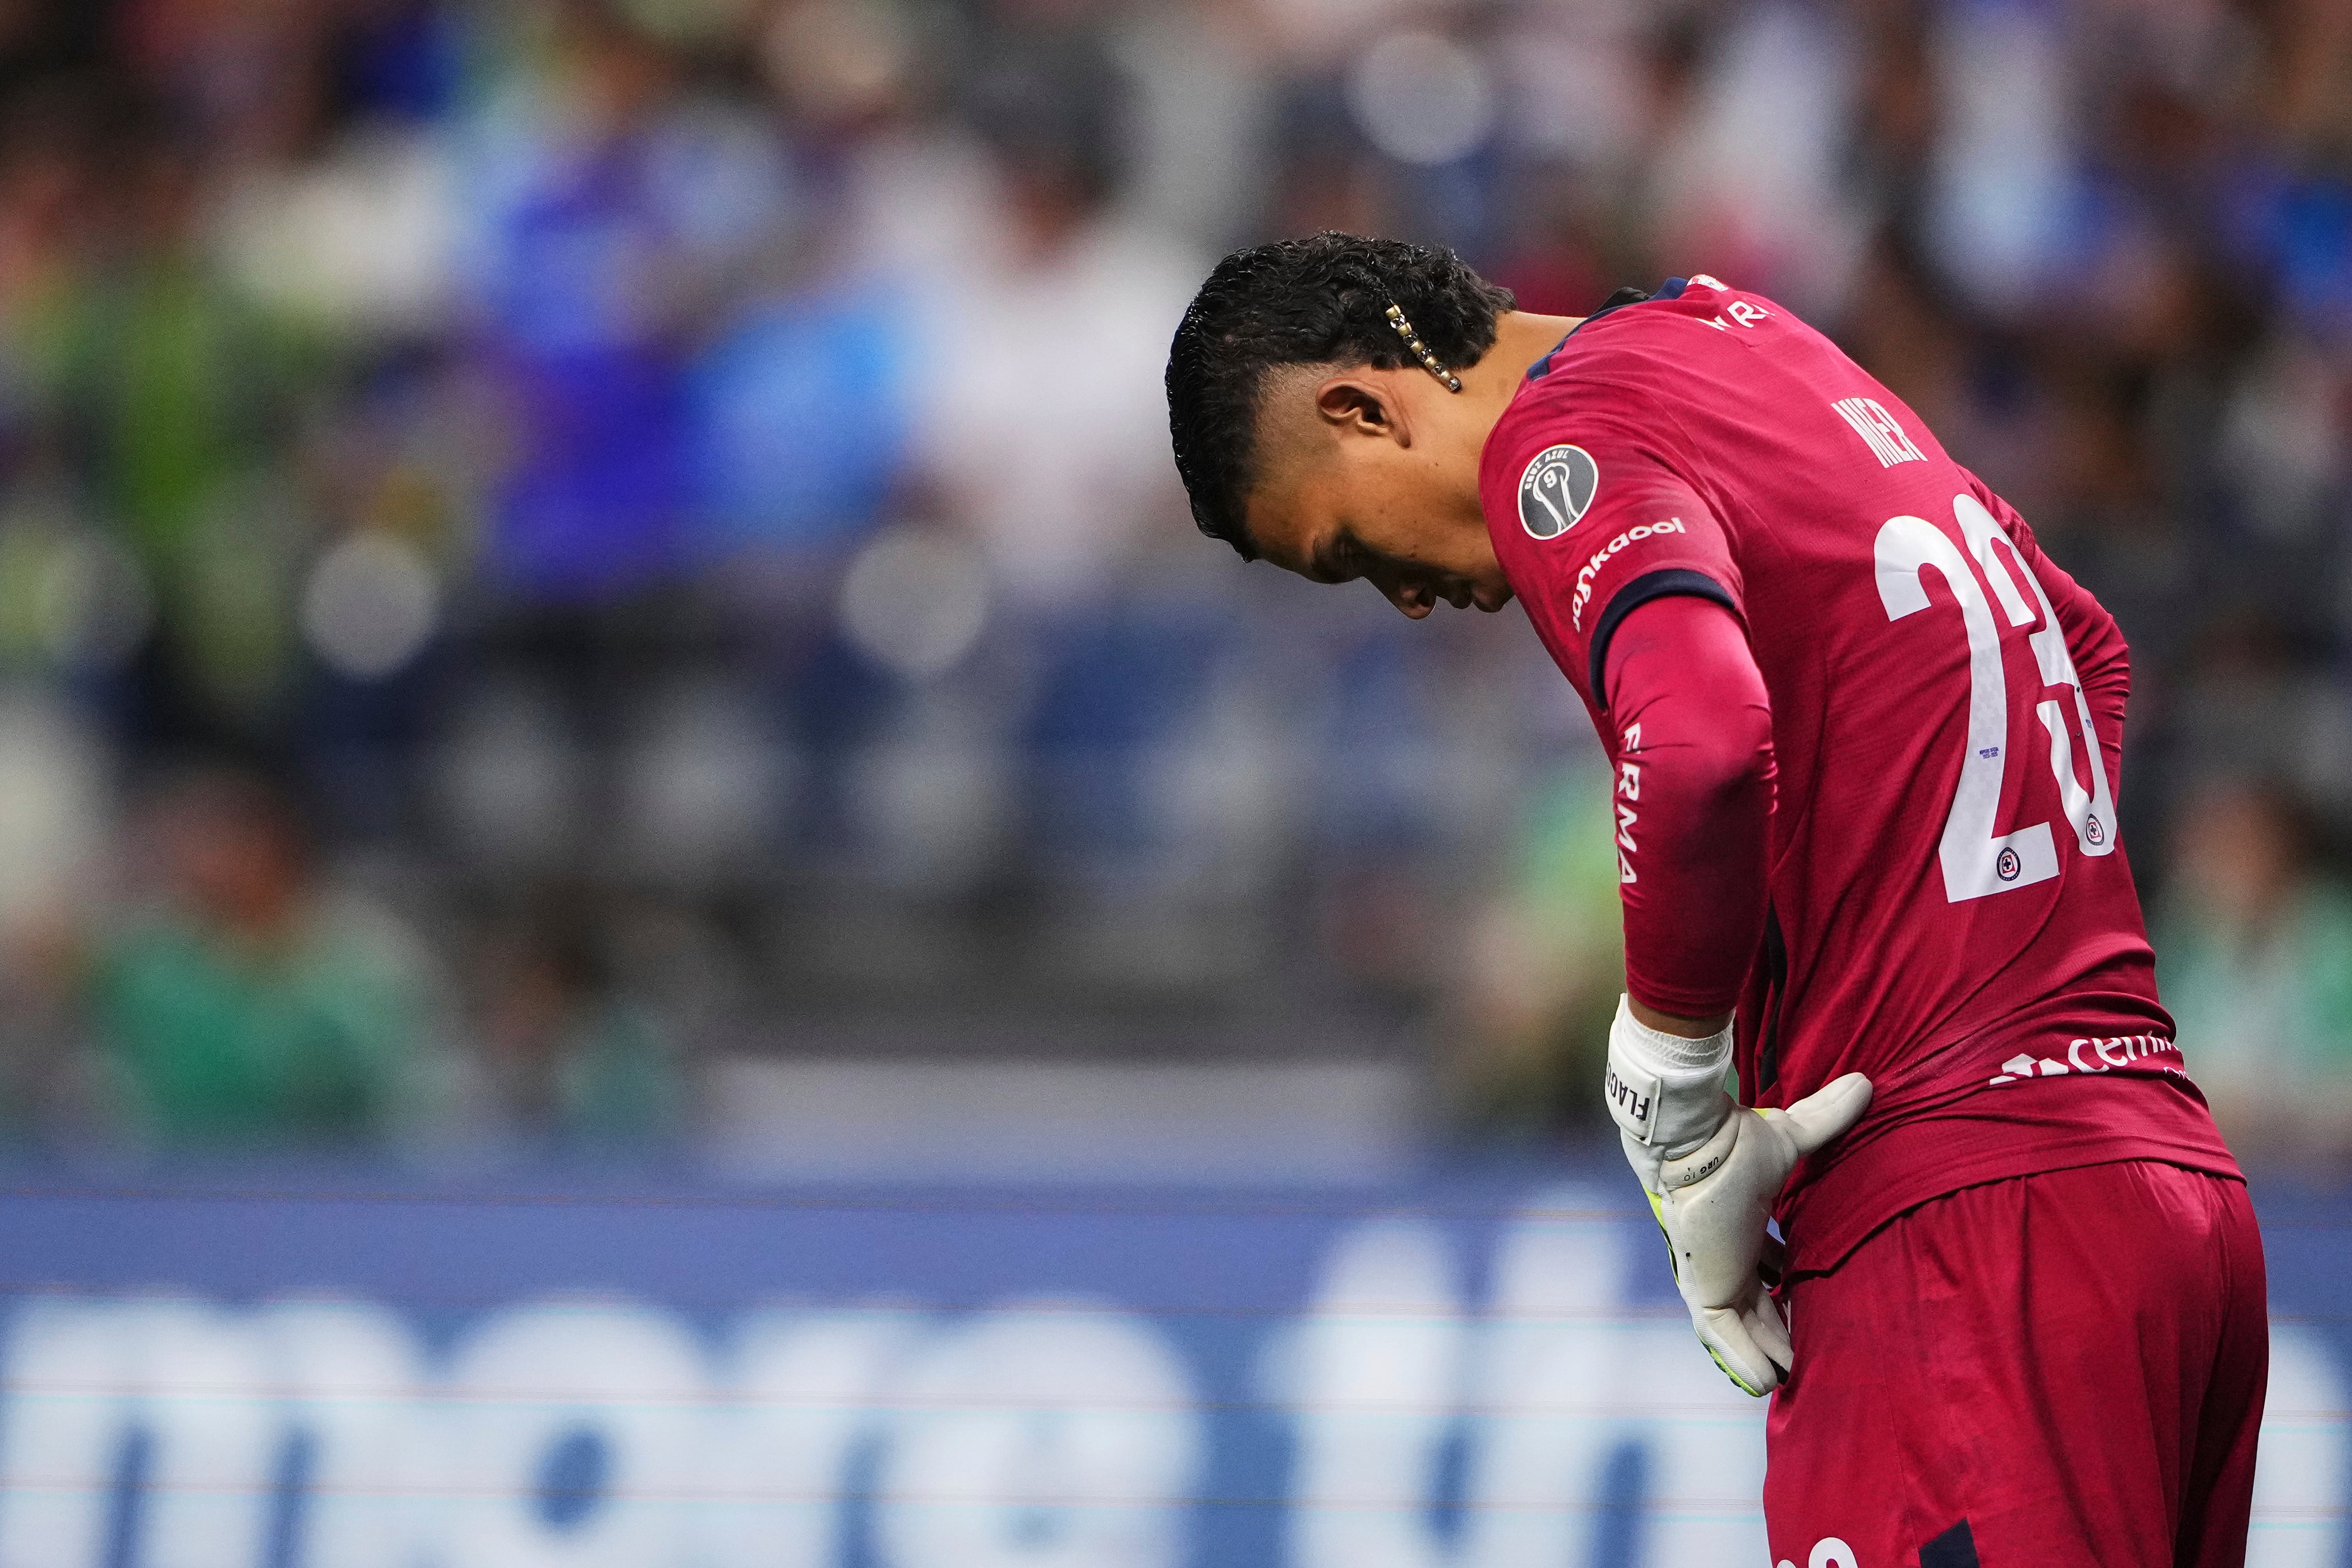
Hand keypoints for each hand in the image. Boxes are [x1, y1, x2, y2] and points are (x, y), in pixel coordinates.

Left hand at [1648, 1072, 1871, 1394]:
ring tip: (1796, 1376)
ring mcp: (1713, 1274)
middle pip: (1757, 1303)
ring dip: (1767, 1350)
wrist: (1694, 1140)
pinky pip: (1723, 1337)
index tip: (1808, 1299)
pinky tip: (1766, 1384)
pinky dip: (1743, 1360)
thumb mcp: (1788, 1139)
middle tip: (1812, 1351)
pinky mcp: (1704, 1288)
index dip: (1785, 1287)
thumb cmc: (1733, 1139)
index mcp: (1743, 1228)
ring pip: (1742, 1327)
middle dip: (1781, 1327)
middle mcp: (1728, 1254)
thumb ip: (1826, 1118)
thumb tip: (1864, 1081)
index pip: (1764, 1267)